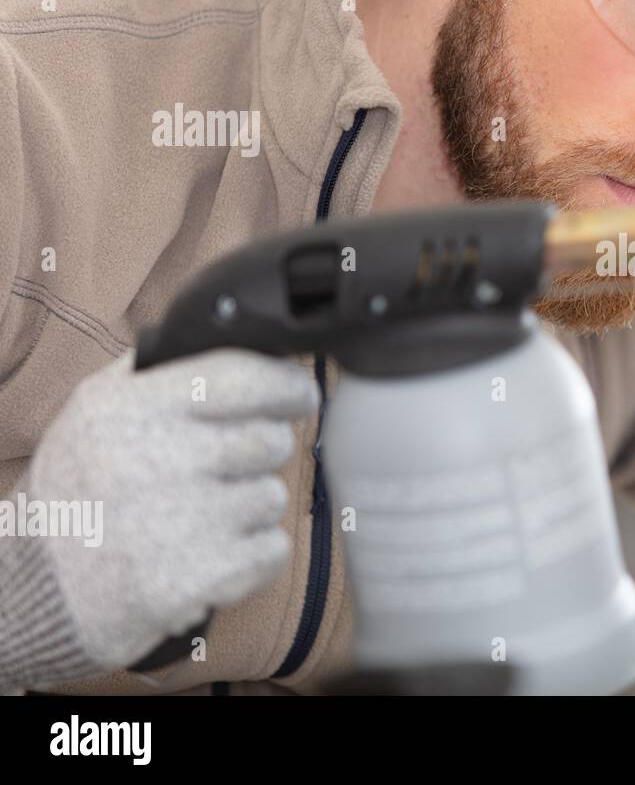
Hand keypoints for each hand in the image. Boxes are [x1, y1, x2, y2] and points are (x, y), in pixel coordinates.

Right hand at [26, 348, 317, 669]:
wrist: (38, 589)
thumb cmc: (79, 490)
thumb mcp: (94, 409)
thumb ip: (160, 369)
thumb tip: (243, 340)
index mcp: (129, 408)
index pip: (242, 375)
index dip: (287, 384)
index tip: (300, 394)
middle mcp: (155, 458)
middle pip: (270, 439)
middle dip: (263, 451)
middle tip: (229, 466)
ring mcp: (179, 522)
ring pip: (272, 496)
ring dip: (251, 507)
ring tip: (199, 517)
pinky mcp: (196, 577)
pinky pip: (273, 551)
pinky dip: (253, 556)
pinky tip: (209, 554)